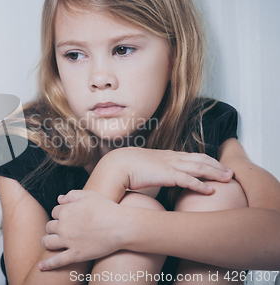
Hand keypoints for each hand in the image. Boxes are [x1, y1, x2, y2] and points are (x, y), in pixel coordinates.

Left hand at [39, 190, 127, 270]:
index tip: (67, 216)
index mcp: (66, 211)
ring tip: (49, 242)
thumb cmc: (107, 208)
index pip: (55, 211)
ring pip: (48, 242)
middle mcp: (64, 226)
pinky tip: (41, 267)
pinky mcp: (76, 255)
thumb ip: (72, 195)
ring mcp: (69, 242)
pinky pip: (57, 261)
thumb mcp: (89, 194)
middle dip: (53, 227)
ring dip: (47, 241)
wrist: (121, 226)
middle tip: (61, 229)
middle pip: (50, 226)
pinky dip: (47, 264)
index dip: (60, 213)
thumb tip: (59, 199)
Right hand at [104, 147, 233, 194]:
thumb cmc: (126, 168)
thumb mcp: (144, 168)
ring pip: (199, 168)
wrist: (117, 164)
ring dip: (215, 173)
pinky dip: (201, 185)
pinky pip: (188, 180)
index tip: (217, 166)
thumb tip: (154, 179)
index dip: (206, 161)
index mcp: (166, 156)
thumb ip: (152, 172)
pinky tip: (210, 191)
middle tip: (230, 173)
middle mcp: (171, 158)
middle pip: (200, 159)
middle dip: (217, 166)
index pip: (191, 156)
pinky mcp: (167, 174)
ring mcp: (170, 165)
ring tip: (228, 179)